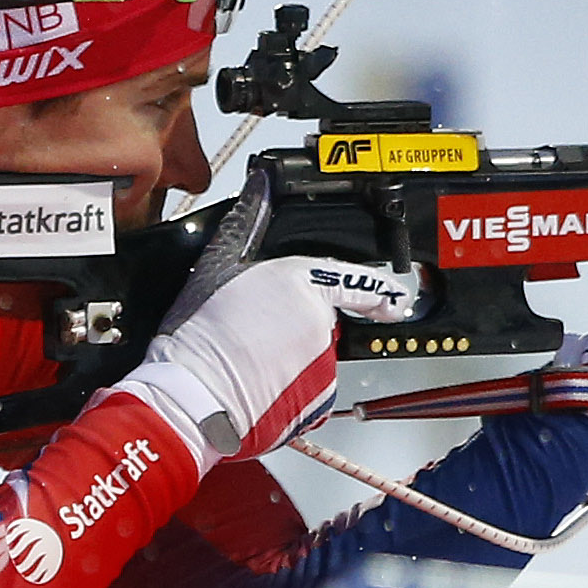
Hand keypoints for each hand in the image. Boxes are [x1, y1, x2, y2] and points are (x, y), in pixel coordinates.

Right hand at [118, 250, 423, 465]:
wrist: (194, 398)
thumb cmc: (200, 336)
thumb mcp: (216, 265)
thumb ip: (247, 221)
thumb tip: (260, 186)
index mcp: (301, 284)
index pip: (351, 280)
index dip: (375, 289)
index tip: (392, 297)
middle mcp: (320, 324)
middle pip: (319, 321)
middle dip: (291, 328)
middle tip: (250, 335)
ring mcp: (323, 365)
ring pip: (313, 358)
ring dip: (289, 361)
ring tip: (247, 362)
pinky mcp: (317, 401)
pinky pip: (309, 391)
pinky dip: (289, 391)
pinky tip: (257, 386)